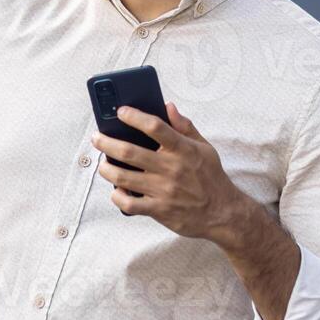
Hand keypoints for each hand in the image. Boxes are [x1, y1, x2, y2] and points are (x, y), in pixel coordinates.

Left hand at [91, 102, 247, 243]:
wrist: (223, 213)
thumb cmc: (211, 177)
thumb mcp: (204, 148)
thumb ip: (184, 126)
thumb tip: (168, 106)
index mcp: (183, 150)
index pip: (155, 126)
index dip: (134, 117)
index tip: (121, 111)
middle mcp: (171, 169)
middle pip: (130, 152)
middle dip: (106, 143)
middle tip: (96, 138)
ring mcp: (163, 191)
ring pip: (123, 178)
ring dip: (106, 170)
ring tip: (102, 164)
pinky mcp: (159, 210)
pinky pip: (129, 204)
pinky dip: (117, 197)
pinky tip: (116, 190)